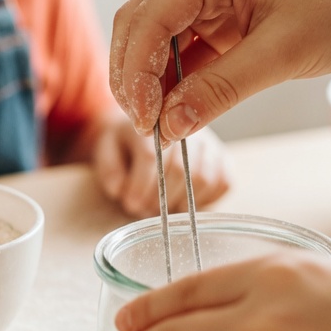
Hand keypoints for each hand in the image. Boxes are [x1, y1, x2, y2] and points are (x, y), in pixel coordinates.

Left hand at [92, 115, 229, 216]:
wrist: (148, 128)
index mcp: (155, 120)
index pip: (151, 156)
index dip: (140, 185)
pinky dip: (205, 200)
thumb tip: (120, 190)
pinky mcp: (223, 157)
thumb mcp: (107, 149)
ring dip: (180, 202)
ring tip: (162, 208)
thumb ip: (109, 168)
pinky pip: (223, 183)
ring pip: (203, 179)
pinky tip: (183, 202)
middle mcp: (188, 126)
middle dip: (159, 198)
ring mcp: (210, 142)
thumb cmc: (126, 142)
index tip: (130, 204)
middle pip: (180, 170)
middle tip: (144, 210)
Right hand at [110, 0, 330, 139]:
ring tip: (161, 127)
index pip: (150, 15)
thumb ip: (219, 89)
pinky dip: (176, 84)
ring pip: (156, 41)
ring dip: (153, 83)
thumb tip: (168, 125)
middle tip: (145, 127)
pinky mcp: (223, 18)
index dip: (137, 70)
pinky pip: (183, 52)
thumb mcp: (283, 54)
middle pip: (141, 24)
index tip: (144, 118)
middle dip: (135, 76)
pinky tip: (179, 114)